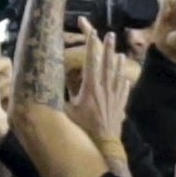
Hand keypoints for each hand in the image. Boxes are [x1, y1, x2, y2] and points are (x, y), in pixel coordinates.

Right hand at [65, 20, 135, 147]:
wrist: (104, 144)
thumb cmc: (82, 128)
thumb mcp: (67, 111)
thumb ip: (61, 96)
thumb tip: (49, 85)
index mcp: (90, 87)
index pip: (91, 61)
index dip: (91, 45)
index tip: (93, 32)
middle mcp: (104, 88)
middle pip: (107, 64)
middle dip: (108, 48)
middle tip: (111, 34)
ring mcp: (114, 97)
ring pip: (118, 75)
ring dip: (118, 63)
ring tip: (120, 54)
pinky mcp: (120, 106)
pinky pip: (123, 91)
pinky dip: (124, 83)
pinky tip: (125, 80)